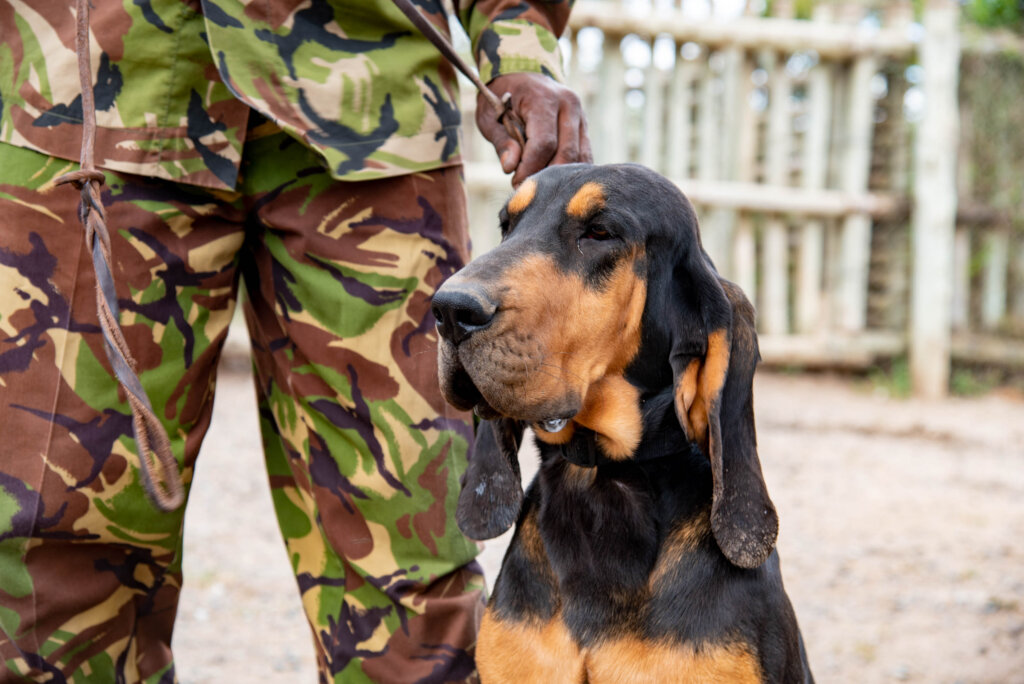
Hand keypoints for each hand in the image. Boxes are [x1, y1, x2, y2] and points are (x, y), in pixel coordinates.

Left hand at [476, 72, 591, 185]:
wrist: (522, 73)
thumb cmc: (501, 96)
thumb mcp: (489, 116)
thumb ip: (500, 141)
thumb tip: (510, 167)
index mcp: (543, 98)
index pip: (544, 143)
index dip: (530, 168)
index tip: (516, 182)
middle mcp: (568, 104)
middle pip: (566, 153)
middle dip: (547, 176)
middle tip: (528, 188)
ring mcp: (581, 115)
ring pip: (580, 157)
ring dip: (560, 176)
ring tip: (540, 184)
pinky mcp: (584, 127)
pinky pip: (584, 155)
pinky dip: (570, 170)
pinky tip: (553, 179)